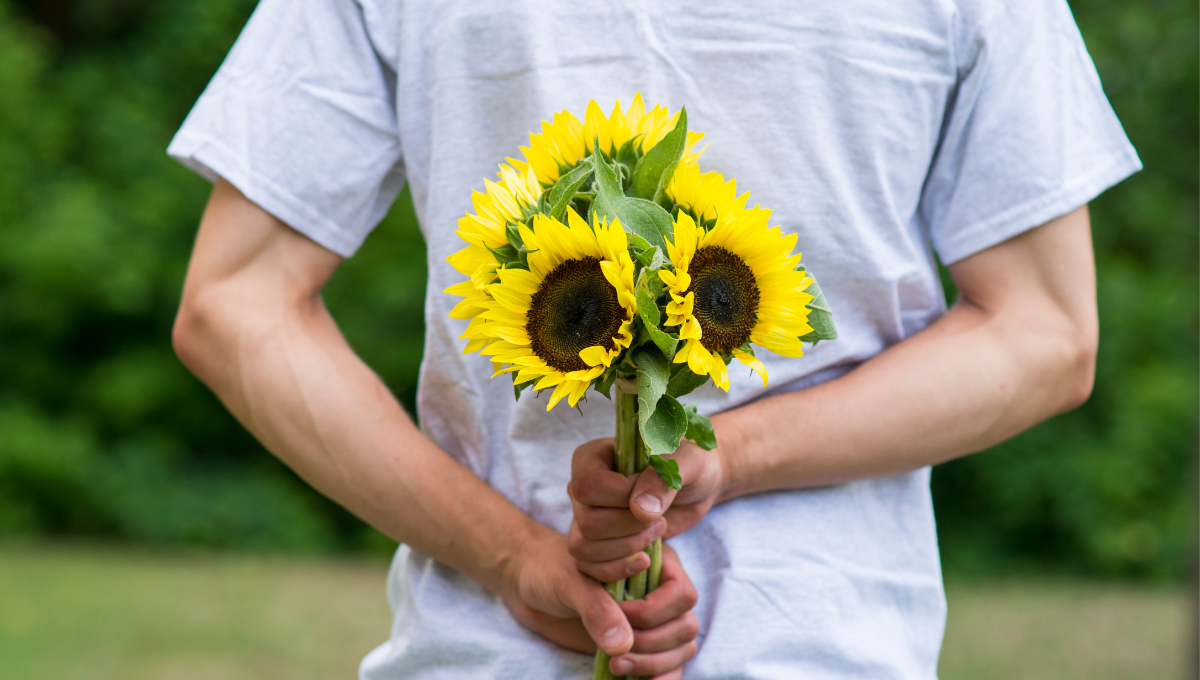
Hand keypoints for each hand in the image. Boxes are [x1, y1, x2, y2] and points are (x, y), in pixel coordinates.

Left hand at [500, 530, 698, 677]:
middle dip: (652, 643)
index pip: (682, 593)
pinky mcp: (642, 645)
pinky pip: (669, 666)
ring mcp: (654, 621)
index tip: (620, 614)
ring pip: (681, 649)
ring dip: (654, 664)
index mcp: (654, 562)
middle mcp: (660, 592)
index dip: (654, 612)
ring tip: (617, 665)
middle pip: (686, 626)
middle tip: (616, 650)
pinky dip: (662, 678)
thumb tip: (622, 644)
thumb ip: (596, 608)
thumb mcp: (570, 582)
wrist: (532, 584)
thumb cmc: (552, 570)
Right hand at [568, 437, 726, 576]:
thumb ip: (663, 478)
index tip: (652, 497)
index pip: (588, 485)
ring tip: (656, 532)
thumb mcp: (688, 462)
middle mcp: (581, 487)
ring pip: (583, 547)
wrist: (697, 487)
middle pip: (588, 521)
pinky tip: (645, 560)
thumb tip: (639, 509)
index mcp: (593, 457)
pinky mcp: (596, 542)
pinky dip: (618, 570)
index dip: (620, 498)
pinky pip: (589, 567)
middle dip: (630, 528)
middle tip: (659, 519)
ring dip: (627, 548)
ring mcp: (585, 516)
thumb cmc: (690, 465)